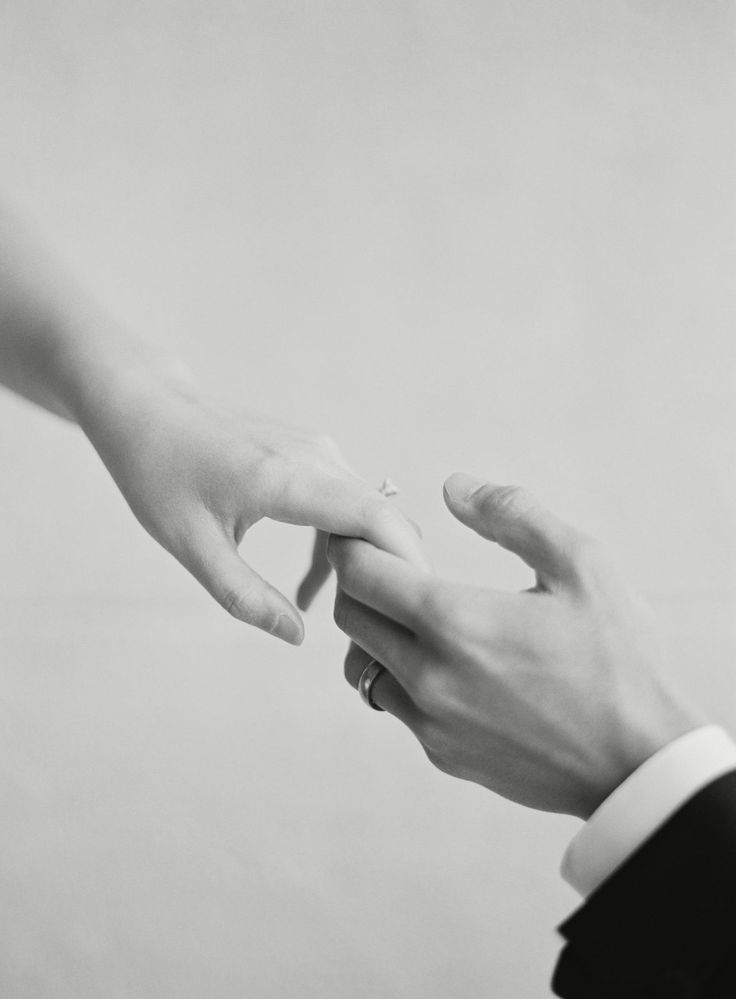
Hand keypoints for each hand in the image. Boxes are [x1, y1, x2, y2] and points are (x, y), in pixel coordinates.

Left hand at [77, 369, 427, 643]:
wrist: (145, 405)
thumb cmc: (157, 471)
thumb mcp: (192, 546)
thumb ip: (246, 597)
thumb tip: (297, 636)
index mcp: (284, 479)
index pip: (375, 517)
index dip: (407, 562)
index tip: (418, 607)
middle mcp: (314, 457)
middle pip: (383, 517)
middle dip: (391, 574)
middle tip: (379, 632)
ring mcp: (316, 449)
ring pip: (368, 512)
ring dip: (364, 561)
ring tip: (342, 613)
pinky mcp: (311, 451)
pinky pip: (346, 501)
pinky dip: (342, 542)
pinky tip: (314, 581)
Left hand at [328, 473, 701, 817]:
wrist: (641, 767)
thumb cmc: (619, 662)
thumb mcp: (583, 567)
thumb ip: (513, 515)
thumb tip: (454, 487)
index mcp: (455, 622)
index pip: (359, 571)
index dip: (353, 540)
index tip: (370, 528)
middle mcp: (428, 675)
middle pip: (350, 614)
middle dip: (359, 578)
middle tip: (400, 562)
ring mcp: (430, 721)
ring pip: (362, 663)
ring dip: (376, 629)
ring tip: (419, 612)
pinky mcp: (442, 753)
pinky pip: (395, 702)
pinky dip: (402, 672)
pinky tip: (447, 660)